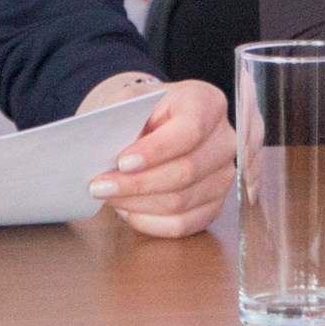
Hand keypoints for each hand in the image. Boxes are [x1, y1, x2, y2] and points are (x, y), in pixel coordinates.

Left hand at [80, 75, 233, 236]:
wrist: (156, 124)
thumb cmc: (143, 112)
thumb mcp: (131, 101)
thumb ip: (122, 117)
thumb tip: (106, 147)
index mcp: (207, 102)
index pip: (190, 130)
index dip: (157, 150)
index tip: (122, 162)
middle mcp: (224, 140)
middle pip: (186, 171)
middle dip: (138, 183)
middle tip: (100, 186)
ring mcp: (224, 176)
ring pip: (181, 201)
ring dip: (138, 203)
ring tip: (109, 197)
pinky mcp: (215, 205)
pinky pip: (183, 224)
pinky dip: (150, 222)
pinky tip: (127, 210)